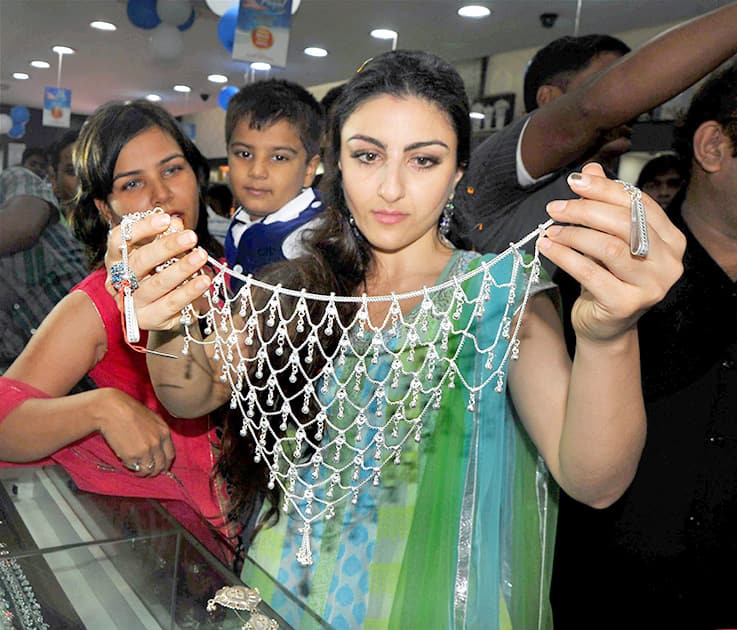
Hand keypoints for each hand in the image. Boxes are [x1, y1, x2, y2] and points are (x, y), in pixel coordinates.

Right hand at [91, 388, 174, 475]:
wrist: (112, 409)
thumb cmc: (129, 410)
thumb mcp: (152, 418)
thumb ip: (158, 432)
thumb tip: (159, 446)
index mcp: (164, 432)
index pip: (170, 455)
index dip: (165, 464)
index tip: (160, 467)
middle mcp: (157, 443)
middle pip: (161, 466)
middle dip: (155, 472)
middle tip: (148, 472)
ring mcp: (145, 450)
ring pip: (149, 470)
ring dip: (143, 472)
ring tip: (137, 469)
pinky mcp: (131, 456)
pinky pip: (134, 468)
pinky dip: (132, 469)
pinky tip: (127, 463)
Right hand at [104, 212, 211, 330]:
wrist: (157, 307)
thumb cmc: (156, 272)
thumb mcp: (159, 251)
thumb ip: (165, 235)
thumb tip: (176, 223)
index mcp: (117, 258)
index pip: (120, 239)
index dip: (142, 228)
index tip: (165, 219)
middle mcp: (119, 281)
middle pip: (140, 261)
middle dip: (167, 247)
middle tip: (191, 237)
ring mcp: (132, 302)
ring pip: (157, 284)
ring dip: (183, 269)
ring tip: (201, 256)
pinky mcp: (149, 318)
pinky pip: (171, 304)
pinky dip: (189, 291)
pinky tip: (204, 280)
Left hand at [540, 162, 685, 342]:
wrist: (604, 326)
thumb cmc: (606, 278)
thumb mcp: (605, 239)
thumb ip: (602, 204)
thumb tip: (590, 169)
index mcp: (670, 240)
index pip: (638, 203)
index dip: (605, 188)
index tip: (574, 181)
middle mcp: (669, 262)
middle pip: (623, 223)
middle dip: (584, 210)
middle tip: (555, 208)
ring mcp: (651, 286)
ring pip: (608, 247)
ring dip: (573, 234)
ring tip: (550, 230)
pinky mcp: (627, 304)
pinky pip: (590, 272)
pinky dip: (564, 256)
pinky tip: (548, 247)